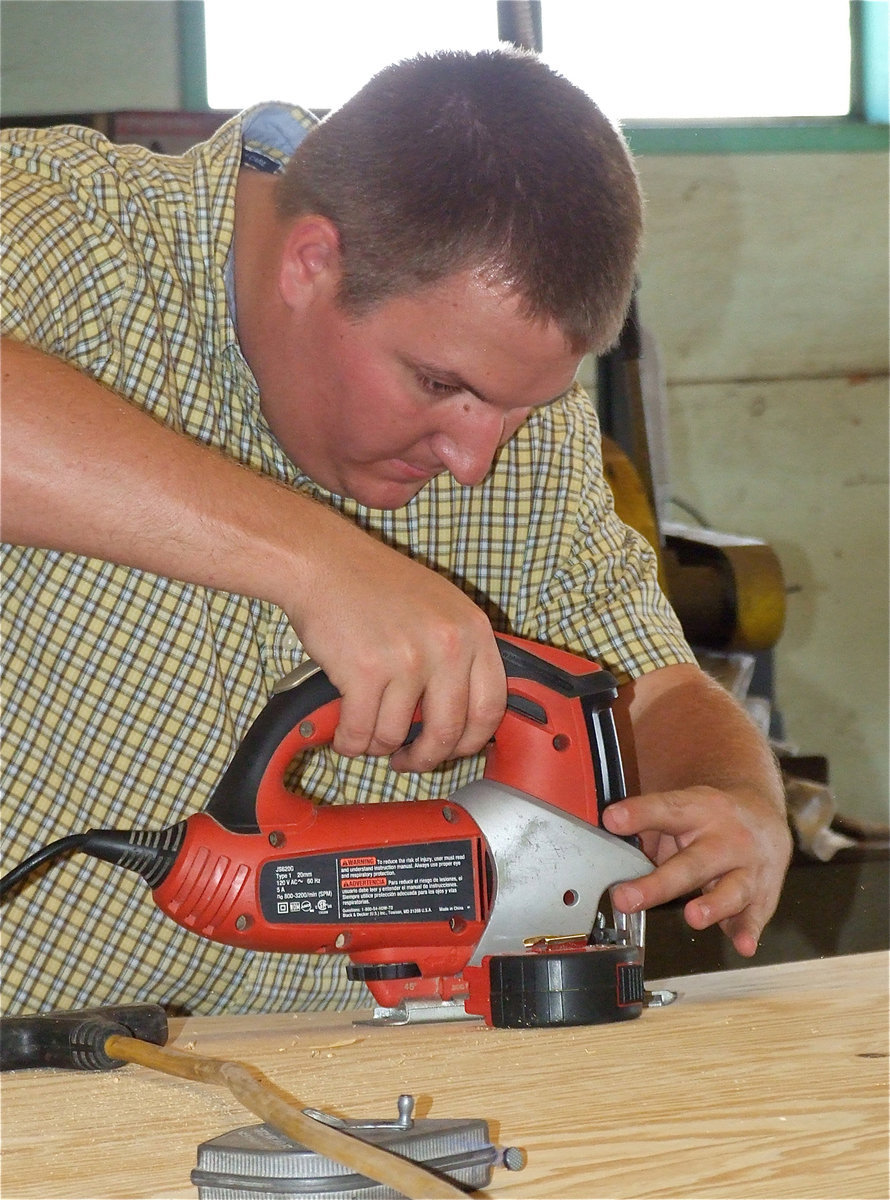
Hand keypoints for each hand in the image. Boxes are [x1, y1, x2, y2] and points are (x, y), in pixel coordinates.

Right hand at [283, 514, 506, 771]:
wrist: (325, 562)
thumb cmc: (376, 583)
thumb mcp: (441, 607)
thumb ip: (460, 653)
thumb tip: (464, 713)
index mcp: (473, 630)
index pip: (491, 707)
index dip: (472, 740)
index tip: (455, 749)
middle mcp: (447, 647)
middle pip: (447, 732)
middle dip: (425, 757)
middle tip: (410, 760)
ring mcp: (407, 661)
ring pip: (397, 735)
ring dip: (379, 745)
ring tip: (368, 734)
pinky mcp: (365, 672)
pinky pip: (361, 732)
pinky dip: (350, 742)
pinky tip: (345, 736)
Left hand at [603, 783, 792, 956]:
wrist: (765, 817)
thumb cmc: (709, 819)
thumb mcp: (681, 811)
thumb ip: (649, 831)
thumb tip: (611, 854)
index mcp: (698, 810)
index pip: (666, 810)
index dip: (639, 814)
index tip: (612, 820)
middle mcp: (725, 838)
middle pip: (692, 863)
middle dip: (659, 884)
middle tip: (625, 898)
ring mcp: (747, 867)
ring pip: (732, 889)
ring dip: (713, 905)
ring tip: (693, 916)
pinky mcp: (763, 894)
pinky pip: (756, 915)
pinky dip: (748, 931)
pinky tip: (742, 945)